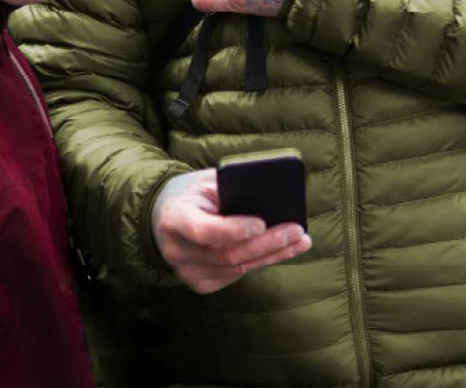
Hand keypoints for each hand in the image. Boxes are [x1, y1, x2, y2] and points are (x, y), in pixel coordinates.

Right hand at [152, 170, 311, 293]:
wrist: (165, 215)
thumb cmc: (192, 192)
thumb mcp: (205, 181)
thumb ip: (231, 190)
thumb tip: (272, 199)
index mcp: (174, 218)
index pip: (202, 230)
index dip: (232, 229)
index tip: (261, 222)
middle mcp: (177, 250)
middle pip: (227, 254)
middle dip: (266, 243)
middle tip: (296, 231)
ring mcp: (187, 272)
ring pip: (237, 268)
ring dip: (272, 254)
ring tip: (300, 240)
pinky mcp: (200, 283)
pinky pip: (236, 274)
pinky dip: (261, 261)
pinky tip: (282, 250)